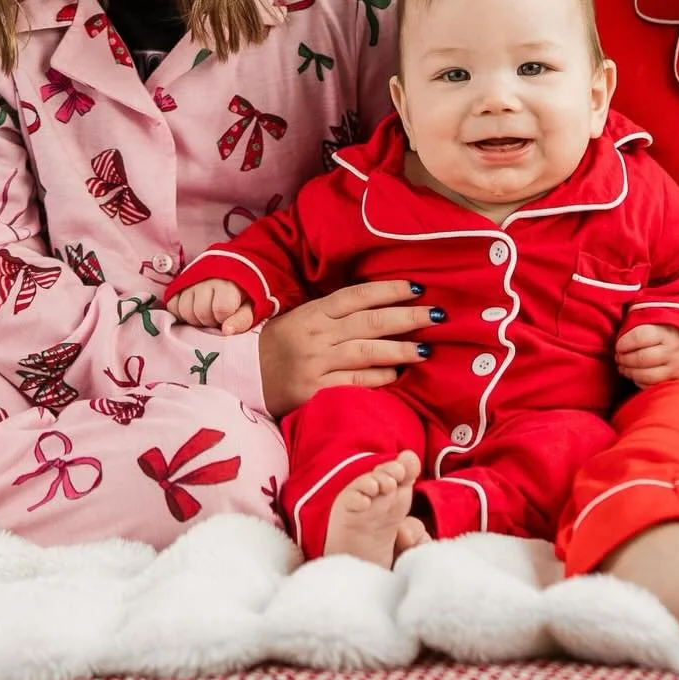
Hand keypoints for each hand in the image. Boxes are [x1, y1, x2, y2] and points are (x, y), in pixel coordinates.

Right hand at [168, 278, 252, 332]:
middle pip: (200, 311)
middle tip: (216, 318)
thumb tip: (226, 331)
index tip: (227, 316)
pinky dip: (180, 313)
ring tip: (205, 315)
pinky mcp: (179, 286)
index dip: (224, 318)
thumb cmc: (241, 295)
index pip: (221, 309)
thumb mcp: (249, 307)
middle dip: (209, 320)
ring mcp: (191, 282)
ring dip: (194, 318)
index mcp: (228, 284)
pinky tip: (192, 313)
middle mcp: (206, 280)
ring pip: (185, 310)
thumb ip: (242, 320)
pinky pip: (173, 306)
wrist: (231, 270)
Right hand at [257, 278, 439, 417]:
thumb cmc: (279, 344)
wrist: (242, 377)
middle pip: (369, 323)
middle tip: (436, 315)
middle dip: (407, 318)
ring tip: (426, 349)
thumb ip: (336, 314)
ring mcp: (315, 364)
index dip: (389, 290)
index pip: (358, 296)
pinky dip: (379, 378)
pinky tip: (398, 374)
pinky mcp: (314, 392)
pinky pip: (354, 383)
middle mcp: (316, 335)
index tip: (418, 288)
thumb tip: (382, 306)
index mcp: (314, 312)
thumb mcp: (302, 318)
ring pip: (366, 352)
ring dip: (400, 349)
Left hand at [615, 322, 678, 386]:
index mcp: (666, 332)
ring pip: (647, 375)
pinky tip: (636, 376)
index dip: (624, 342)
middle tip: (618, 358)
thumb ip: (639, 323)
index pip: (640, 336)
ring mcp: (677, 368)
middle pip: (642, 358)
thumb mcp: (657, 321)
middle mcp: (673, 350)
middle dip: (624, 359)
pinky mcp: (678, 381)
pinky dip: (640, 383)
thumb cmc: (668, 331)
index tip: (618, 345)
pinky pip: (654, 387)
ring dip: (630, 373)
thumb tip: (618, 333)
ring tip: (623, 368)